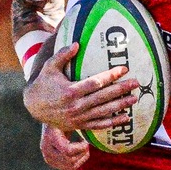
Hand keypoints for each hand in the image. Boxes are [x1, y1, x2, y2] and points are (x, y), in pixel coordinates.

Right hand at [22, 42, 137, 130]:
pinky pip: (99, 125)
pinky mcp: (80, 125)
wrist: (34, 107)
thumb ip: (62, 55)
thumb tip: (77, 44)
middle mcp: (76, 106)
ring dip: (120, 105)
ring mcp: (79, 117)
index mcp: (70, 91)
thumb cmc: (44, 83)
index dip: (111, 76)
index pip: (95, 83)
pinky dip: (113, 122)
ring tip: (134, 98)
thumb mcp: (49, 67)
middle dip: (121, 90)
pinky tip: (125, 117)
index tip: (124, 68)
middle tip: (136, 83)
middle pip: (103, 97)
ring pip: (104, 112)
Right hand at [39, 122, 89, 169]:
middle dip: (82, 153)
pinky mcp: (53, 164)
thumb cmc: (64, 118)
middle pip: (70, 160)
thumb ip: (77, 124)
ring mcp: (49, 159)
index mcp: (50, 137)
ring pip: (71, 166)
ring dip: (81, 157)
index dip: (81, 148)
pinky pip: (70, 169)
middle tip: (85, 143)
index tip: (85, 141)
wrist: (50, 121)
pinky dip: (78, 161)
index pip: (67, 151)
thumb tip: (89, 128)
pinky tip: (78, 152)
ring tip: (82, 146)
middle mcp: (47, 151)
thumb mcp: (69, 119)